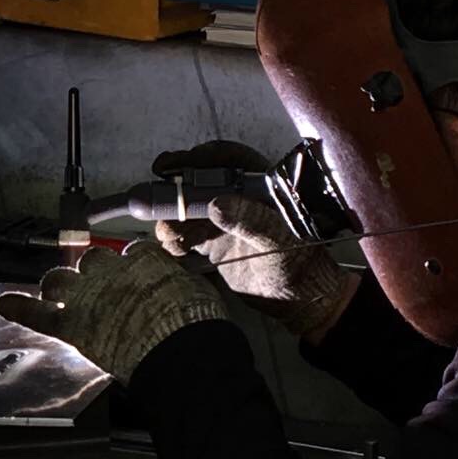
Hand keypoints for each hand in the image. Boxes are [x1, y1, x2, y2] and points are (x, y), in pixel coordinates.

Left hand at [0, 242, 226, 383]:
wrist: (181, 352)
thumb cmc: (197, 326)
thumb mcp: (197, 293)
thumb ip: (179, 282)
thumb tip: (179, 280)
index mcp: (144, 261)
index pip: (130, 254)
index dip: (128, 266)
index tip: (131, 275)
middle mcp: (112, 271)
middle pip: (91, 261)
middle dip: (90, 272)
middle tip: (94, 286)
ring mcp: (88, 296)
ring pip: (61, 280)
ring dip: (58, 285)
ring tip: (55, 293)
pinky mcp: (72, 325)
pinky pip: (38, 313)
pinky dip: (19, 307)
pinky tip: (4, 303)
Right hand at [152, 140, 352, 341]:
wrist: (300, 300)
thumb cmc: (301, 264)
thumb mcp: (280, 240)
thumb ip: (251, 221)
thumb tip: (216, 205)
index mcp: (260, 186)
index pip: (228, 159)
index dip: (202, 158)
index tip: (180, 163)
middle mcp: (238, 199)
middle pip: (200, 181)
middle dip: (177, 185)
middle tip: (156, 188)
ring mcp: (223, 221)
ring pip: (188, 209)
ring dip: (171, 216)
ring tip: (165, 231)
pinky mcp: (213, 244)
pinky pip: (186, 236)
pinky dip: (174, 239)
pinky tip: (171, 246)